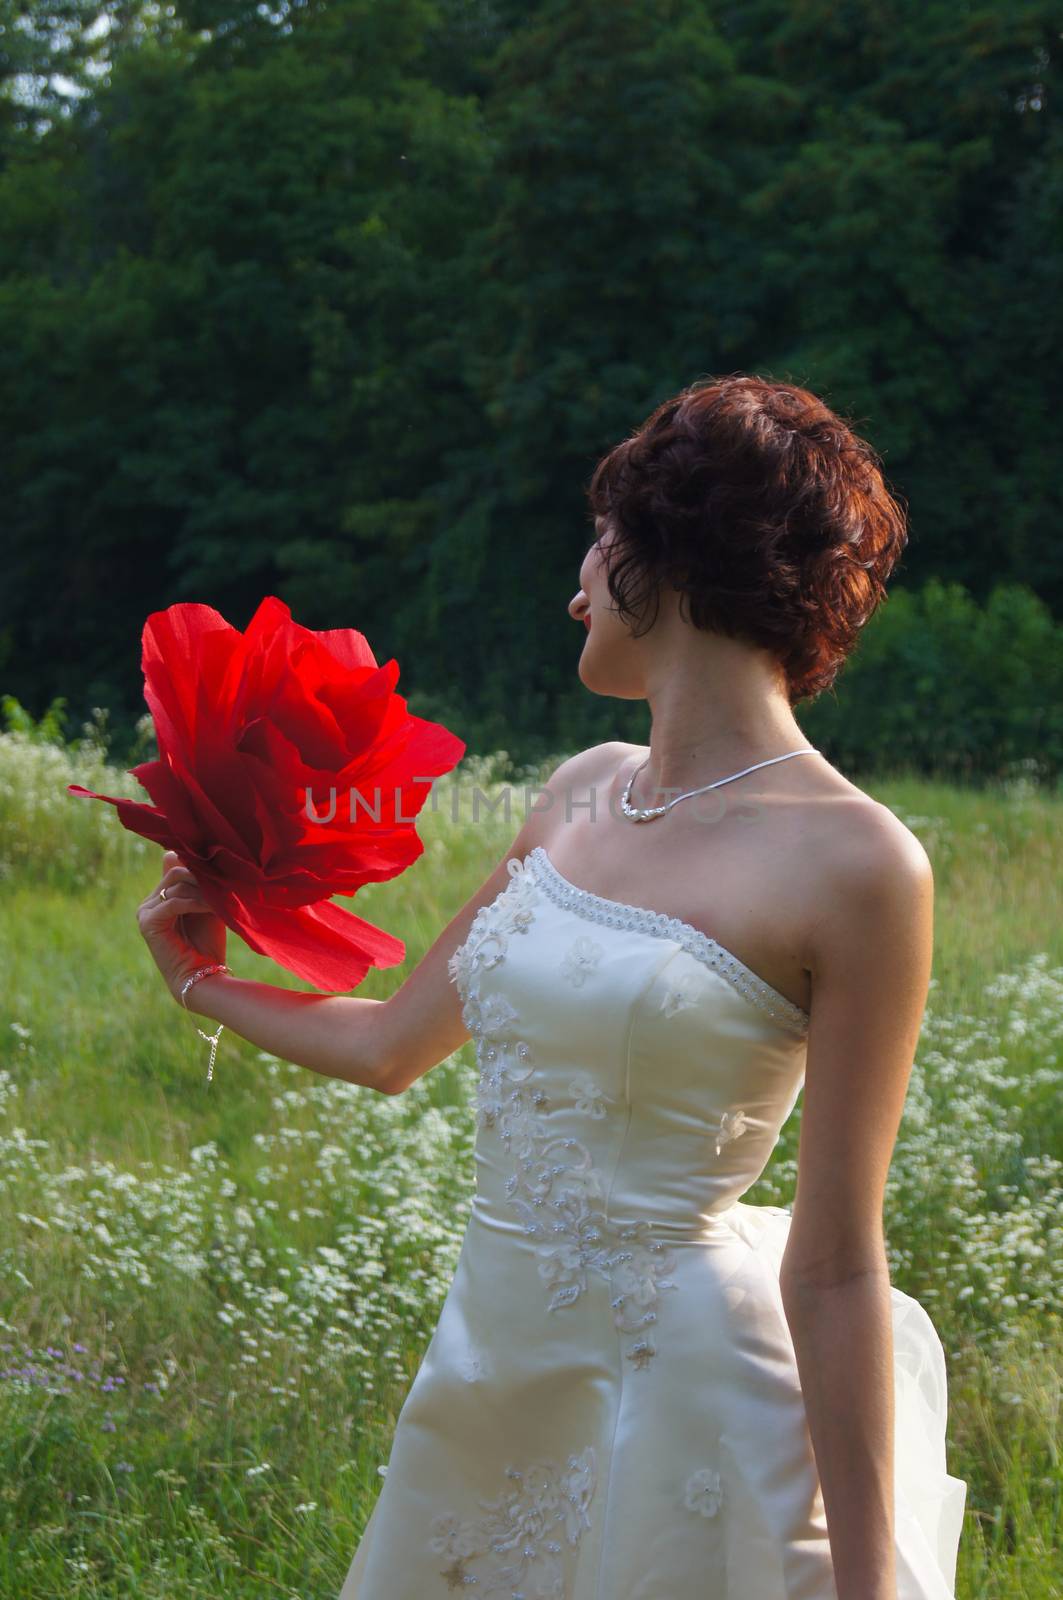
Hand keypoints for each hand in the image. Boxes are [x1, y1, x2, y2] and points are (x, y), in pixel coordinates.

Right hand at [136, 849, 227, 1005]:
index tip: (220, 870)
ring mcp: (144, 912)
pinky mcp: (147, 923)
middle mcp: (149, 902)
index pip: (175, 866)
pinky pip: (173, 902)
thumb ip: (198, 881)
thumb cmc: (208, 943)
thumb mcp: (207, 904)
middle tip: (224, 888)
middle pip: (176, 873)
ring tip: (222, 902)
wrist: (202, 977)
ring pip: (176, 884)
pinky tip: (213, 908)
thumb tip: (179, 852)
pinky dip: (196, 903)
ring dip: (203, 892)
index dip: (196, 866)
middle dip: (202, 879)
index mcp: (161, 897)